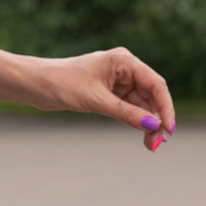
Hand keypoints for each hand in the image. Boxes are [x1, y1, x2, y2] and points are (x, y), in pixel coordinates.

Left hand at [35, 46, 176, 148]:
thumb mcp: (96, 101)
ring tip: (151, 145)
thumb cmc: (62, 84)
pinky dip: (136, 121)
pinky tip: (142, 135)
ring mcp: (118, 81)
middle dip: (157, 118)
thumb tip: (153, 126)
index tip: (168, 129)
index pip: (155, 83)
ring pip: (143, 103)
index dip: (165, 107)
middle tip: (159, 143)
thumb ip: (126, 113)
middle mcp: (124, 68)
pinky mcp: (110, 92)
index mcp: (124, 61)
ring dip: (148, 123)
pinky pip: (131, 107)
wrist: (36, 84)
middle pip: (151, 95)